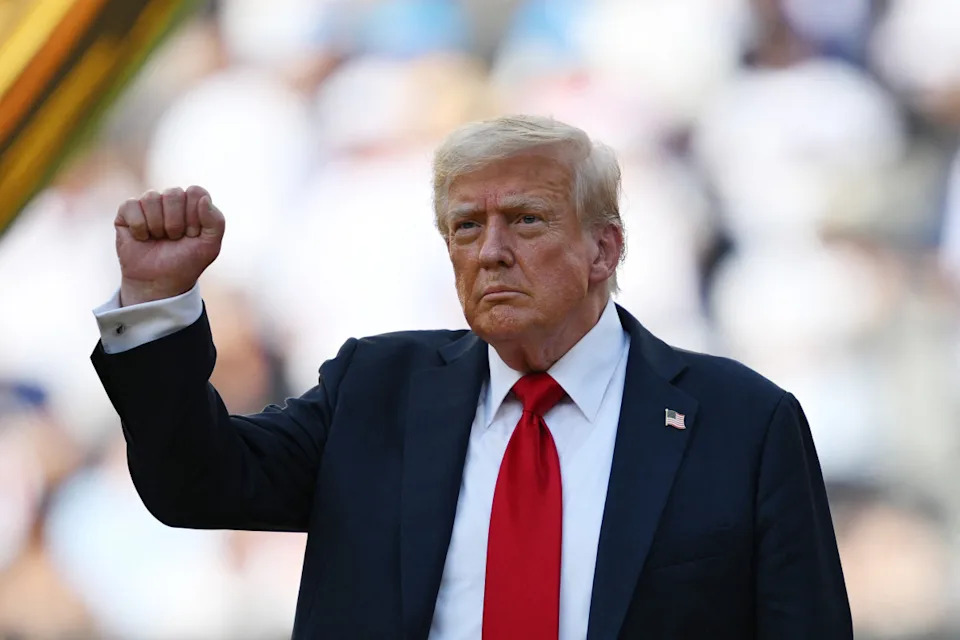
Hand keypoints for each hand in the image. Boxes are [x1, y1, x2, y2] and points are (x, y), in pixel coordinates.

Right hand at [115, 186, 224, 305]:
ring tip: (159, 239)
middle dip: (175, 223)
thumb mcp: (210, 246)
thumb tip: (203, 198)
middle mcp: (170, 200)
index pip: (195, 192)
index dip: (194, 216)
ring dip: (157, 226)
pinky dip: (139, 227)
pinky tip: (142, 238)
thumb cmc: (186, 262)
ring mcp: (148, 204)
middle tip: (174, 238)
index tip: (192, 235)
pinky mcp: (127, 211)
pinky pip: (132, 206)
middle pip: (173, 193)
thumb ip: (216, 221)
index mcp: (192, 203)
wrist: (160, 282)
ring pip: (151, 197)